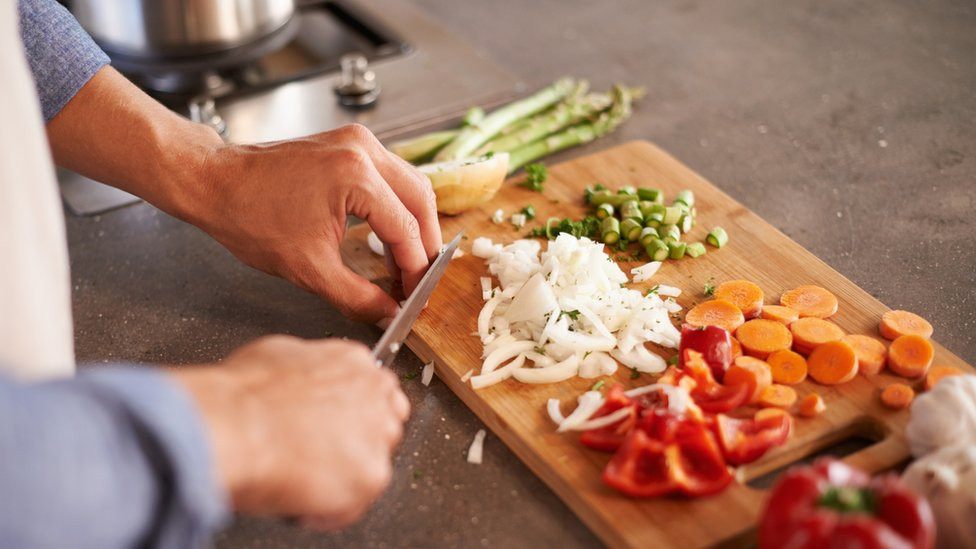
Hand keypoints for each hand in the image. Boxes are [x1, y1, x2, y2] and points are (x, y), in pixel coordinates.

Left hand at [46, 68, 434, 323]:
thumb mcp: (308, 268)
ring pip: (410, 184)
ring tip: (405, 262)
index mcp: (356, 176)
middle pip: (421, 199)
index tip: (414, 296)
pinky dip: (396, 206)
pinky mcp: (349, 143)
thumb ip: (357, 296)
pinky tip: (388, 234)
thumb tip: (388, 313)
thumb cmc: (249, 217)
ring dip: (413, 224)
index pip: (406, 229)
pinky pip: (390, 175)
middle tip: (419, 279)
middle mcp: (363, 150)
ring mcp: (357, 141)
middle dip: (425, 243)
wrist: (214, 183)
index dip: (415, 269)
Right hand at [169, 336, 409, 528]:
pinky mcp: (371, 476)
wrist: (234, 426)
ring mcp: (377, 436)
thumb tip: (299, 380)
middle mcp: (375, 394)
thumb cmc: (242, 395)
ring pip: (371, 466)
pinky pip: (354, 504)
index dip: (352, 414)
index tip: (335, 427)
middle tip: (318, 456)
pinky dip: (327, 511)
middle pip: (383, 426)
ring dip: (342, 477)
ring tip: (302, 478)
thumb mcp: (276, 355)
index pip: (375, 391)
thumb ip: (306, 368)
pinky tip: (299, 499)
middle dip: (355, 444)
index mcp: (353, 362)